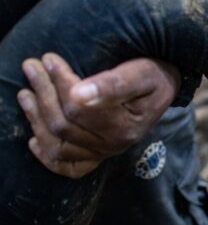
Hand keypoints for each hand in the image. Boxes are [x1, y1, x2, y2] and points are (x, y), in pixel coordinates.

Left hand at [17, 53, 180, 177]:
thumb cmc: (153, 76)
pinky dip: (47, 156)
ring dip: (36, 120)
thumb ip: (113, 84)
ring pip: (58, 144)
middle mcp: (114, 145)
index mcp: (125, 127)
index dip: (59, 82)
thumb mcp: (140, 73)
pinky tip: (34, 139)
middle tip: (31, 66)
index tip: (48, 58)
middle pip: (64, 125)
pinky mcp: (98, 156)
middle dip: (43, 94)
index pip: (78, 109)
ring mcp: (105, 153)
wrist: (166, 87)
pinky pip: (67, 166)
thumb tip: (77, 94)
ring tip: (26, 94)